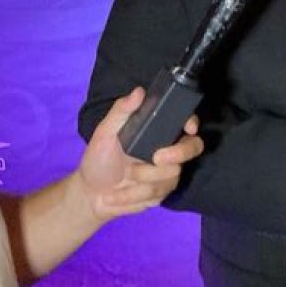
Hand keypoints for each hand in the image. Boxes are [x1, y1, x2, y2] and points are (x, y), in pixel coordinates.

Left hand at [76, 87, 203, 220]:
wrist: (92, 195)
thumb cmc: (98, 158)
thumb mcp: (105, 132)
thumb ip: (121, 111)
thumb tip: (139, 91)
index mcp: (157, 130)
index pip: (185, 121)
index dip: (192, 122)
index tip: (188, 128)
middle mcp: (168, 148)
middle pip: (193, 147)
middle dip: (178, 153)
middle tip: (157, 158)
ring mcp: (168, 171)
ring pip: (173, 173)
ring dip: (144, 179)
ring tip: (124, 177)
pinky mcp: (163, 192)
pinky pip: (160, 193)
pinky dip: (137, 195)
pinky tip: (122, 193)